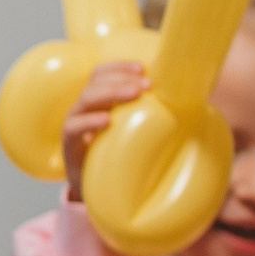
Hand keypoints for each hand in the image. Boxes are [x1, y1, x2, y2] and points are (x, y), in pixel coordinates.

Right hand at [63, 61, 147, 203]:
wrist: (93, 189)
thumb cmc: (115, 155)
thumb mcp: (130, 130)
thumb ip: (145, 115)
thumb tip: (185, 103)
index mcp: (95, 101)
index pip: (100, 73)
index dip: (119, 66)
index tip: (142, 68)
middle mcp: (82, 108)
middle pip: (95, 82)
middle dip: (121, 78)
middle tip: (146, 84)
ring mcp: (73, 125)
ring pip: (85, 99)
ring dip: (110, 93)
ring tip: (133, 94)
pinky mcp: (68, 145)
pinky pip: (74, 127)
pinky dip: (90, 121)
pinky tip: (107, 120)